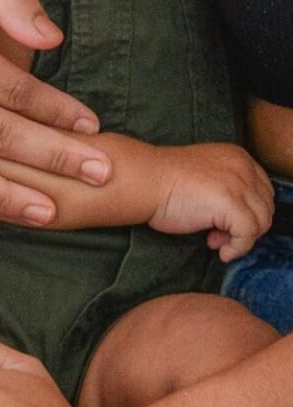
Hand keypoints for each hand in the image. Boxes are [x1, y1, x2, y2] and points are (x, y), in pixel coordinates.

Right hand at [149, 143, 273, 261]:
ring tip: (214, 241)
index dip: (247, 210)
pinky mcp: (231, 204)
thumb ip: (224, 186)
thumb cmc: (161, 180)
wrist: (141, 179)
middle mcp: (242, 166)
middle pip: (265, 207)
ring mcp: (238, 184)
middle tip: (218, 235)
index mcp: (236, 156)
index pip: (262, 189)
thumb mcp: (202, 175)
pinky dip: (237, 248)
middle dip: (246, 225)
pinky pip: (248, 235)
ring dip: (240, 238)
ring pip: (261, 222)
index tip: (224, 222)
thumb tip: (236, 219)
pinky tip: (218, 250)